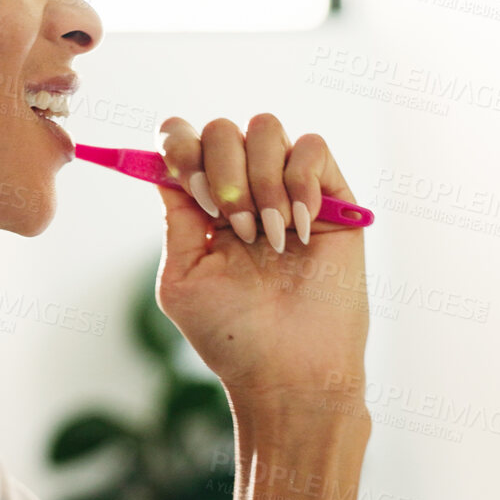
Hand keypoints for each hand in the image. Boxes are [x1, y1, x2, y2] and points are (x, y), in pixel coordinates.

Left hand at [153, 114, 369, 415]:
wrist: (289, 371)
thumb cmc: (233, 335)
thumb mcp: (182, 278)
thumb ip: (175, 219)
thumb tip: (165, 167)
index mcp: (205, 206)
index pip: (185, 141)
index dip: (179, 146)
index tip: (187, 186)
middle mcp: (245, 190)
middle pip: (222, 128)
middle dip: (221, 172)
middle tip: (234, 227)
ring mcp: (290, 191)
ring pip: (266, 128)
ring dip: (260, 181)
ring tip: (269, 238)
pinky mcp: (333, 198)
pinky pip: (312, 148)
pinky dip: (300, 183)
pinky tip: (301, 232)